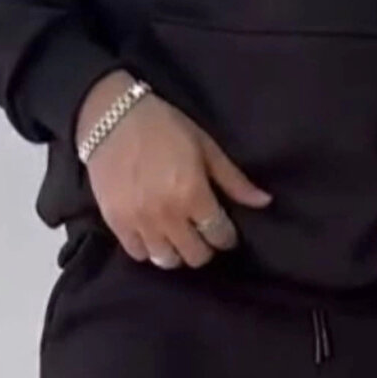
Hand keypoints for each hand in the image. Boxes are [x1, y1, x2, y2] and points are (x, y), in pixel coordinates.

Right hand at [76, 72, 271, 267]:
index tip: (225, 230)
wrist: (111, 117)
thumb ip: (234, 180)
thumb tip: (265, 202)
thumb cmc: (164, 127)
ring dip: (176, 251)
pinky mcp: (115, 222)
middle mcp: (167, 214)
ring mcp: (139, 221)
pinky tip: (153, 234)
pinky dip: (148, 248)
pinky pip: (137, 253)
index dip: (227, 236)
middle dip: (204, 247)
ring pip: (166, 260)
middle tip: (202, 232)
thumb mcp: (206, 147)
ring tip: (177, 236)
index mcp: (193, 194)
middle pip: (195, 255)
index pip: (219, 235)